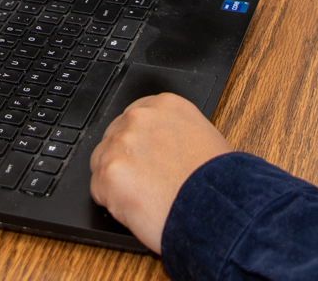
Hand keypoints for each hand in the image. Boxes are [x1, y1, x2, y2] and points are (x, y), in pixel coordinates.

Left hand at [89, 93, 232, 252]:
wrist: (217, 211)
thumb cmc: (218, 183)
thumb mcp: (204, 137)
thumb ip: (174, 132)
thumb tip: (161, 144)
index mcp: (166, 105)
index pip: (134, 117)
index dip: (138, 143)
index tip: (144, 157)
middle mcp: (140, 118)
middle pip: (114, 137)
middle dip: (125, 159)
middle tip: (145, 182)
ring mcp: (122, 144)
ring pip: (102, 162)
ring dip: (117, 181)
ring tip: (144, 197)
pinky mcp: (109, 173)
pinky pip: (98, 189)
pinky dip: (112, 202)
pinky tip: (137, 207)